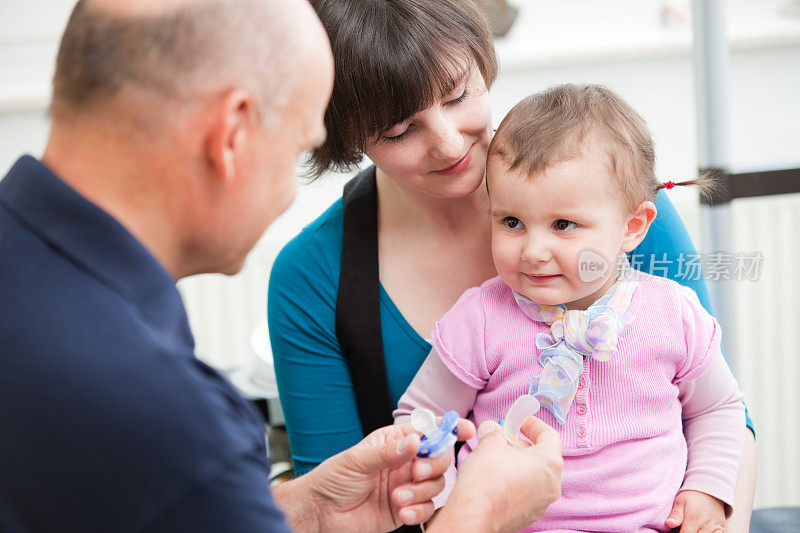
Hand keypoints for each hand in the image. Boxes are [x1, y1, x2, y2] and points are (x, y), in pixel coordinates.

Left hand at [298, 419, 474, 531]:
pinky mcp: (406, 508)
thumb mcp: (358, 460)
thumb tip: (415, 440)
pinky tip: (402, 513)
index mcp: (394, 441)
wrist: (321, 513)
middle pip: (439, 457)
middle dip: (434, 464)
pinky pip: (426, 508)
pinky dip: (419, 511)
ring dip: (421, 491)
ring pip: (436, 484)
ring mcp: (407, 485)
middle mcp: (405, 462)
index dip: (449, 427)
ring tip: (397, 498)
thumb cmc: (333, 479)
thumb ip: (388, 452)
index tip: (465, 430)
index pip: (427, 429)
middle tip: (416, 473)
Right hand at [429, 416, 562, 532]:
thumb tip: (492, 429)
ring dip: (519, 463)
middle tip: (503, 438)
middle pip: (543, 456)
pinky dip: (516, 481)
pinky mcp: (529, 515)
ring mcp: (542, 503)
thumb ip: (494, 431)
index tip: (519, 421)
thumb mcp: (489, 443)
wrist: (474, 515)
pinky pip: (527, 492)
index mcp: (550, 462)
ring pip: (535, 475)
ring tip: (497, 458)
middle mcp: (552, 484)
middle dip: (522, 444)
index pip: (549, 435)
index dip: (532, 424)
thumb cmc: (486, 478)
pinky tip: (497, 478)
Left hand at [666, 490, 726, 532]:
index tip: (676, 530)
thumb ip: (675, 514)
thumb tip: (668, 524)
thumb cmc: (692, 496)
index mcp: (693, 520)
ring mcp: (714, 529)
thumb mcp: (681, 501)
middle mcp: (705, 526)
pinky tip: (701, 530)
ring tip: (692, 528)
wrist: (710, 490)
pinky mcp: (720, 529)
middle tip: (684, 527)